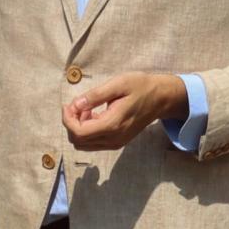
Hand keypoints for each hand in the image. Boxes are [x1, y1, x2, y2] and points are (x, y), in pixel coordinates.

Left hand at [62, 73, 185, 151]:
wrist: (161, 98)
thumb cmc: (141, 87)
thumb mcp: (118, 84)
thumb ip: (95, 96)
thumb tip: (75, 104)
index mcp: (112, 124)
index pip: (78, 132)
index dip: (67, 119)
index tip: (69, 104)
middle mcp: (113, 138)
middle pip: (78, 141)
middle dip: (71, 123)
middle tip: (77, 104)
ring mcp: (116, 143)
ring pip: (84, 144)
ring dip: (78, 127)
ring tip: (87, 108)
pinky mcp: (117, 142)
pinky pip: (93, 143)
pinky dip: (87, 131)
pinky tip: (94, 115)